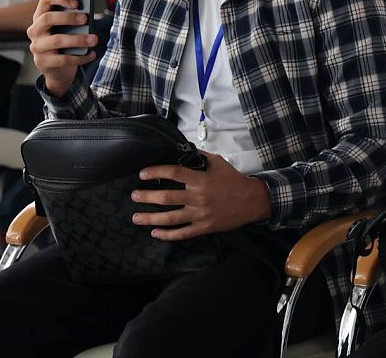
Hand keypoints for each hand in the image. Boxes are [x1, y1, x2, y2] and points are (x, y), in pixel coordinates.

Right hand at [28, 0, 98, 94]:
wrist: (57, 68)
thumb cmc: (64, 42)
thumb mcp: (67, 28)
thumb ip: (73, 19)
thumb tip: (87, 13)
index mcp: (41, 16)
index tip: (77, 3)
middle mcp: (35, 30)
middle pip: (47, 18)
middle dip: (68, 17)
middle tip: (86, 19)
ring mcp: (37, 46)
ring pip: (57, 40)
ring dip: (78, 39)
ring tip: (94, 39)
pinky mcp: (43, 62)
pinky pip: (63, 59)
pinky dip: (80, 57)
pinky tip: (91, 54)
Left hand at [132, 151, 270, 239]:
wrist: (251, 201)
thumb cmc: (234, 180)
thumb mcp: (219, 163)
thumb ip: (200, 158)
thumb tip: (183, 151)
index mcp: (202, 180)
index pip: (174, 174)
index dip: (156, 172)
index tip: (143, 174)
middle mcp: (199, 197)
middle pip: (167, 198)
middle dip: (147, 197)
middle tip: (134, 196)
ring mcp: (200, 214)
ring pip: (171, 218)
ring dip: (151, 219)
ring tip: (136, 218)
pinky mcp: (204, 227)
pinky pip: (182, 233)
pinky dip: (167, 235)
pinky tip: (155, 233)